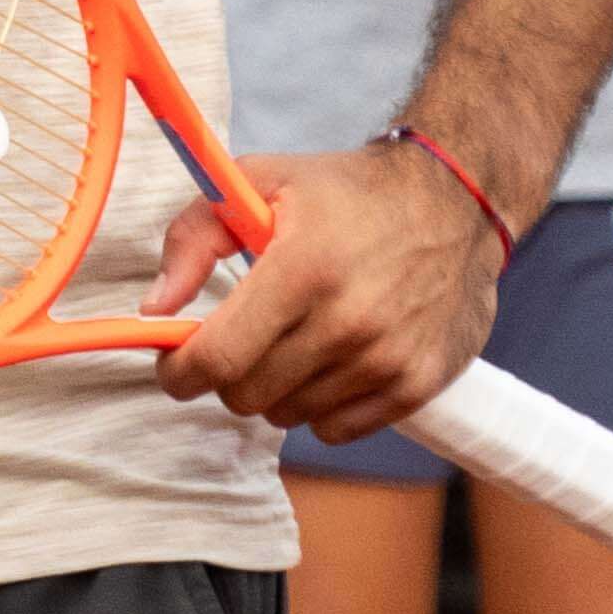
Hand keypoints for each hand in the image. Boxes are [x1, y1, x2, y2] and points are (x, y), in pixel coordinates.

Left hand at [149, 141, 506, 443]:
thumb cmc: (346, 193)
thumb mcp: (262, 182)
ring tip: (292, 340)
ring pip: (288, 416)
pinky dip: (319, 409)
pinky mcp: (419, 383)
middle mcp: (348, 320)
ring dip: (275, 388)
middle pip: (247, 395)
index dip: (180, 373)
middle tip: (238, 342)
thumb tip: (155, 309)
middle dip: (227, 375)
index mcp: (303, 267)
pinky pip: (337, 431)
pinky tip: (328, 363)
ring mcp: (388, 358)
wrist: (457, 200)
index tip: (174, 366)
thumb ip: (193, 238)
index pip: (220, 357)